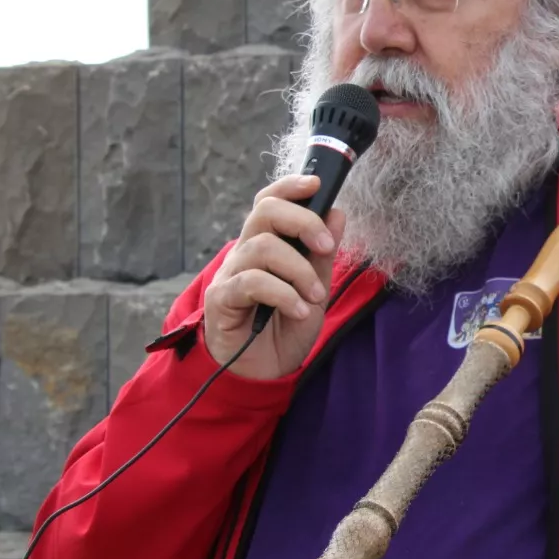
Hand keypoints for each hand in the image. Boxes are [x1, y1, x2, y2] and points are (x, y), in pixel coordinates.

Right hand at [203, 175, 345, 378]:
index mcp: (266, 245)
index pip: (269, 201)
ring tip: (315, 296)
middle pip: (264, 211)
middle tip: (326, 248)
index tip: (317, 184)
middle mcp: (244, 253)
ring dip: (299, 270)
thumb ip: (323, 255)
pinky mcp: (221, 300)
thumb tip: (337, 213)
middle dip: (303, 222)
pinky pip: (252, 283)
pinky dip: (283, 294)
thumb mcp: (314, 289)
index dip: (290, 186)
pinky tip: (299, 311)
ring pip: (262, 248)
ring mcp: (230, 275)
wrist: (262, 373)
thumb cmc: (284, 329)